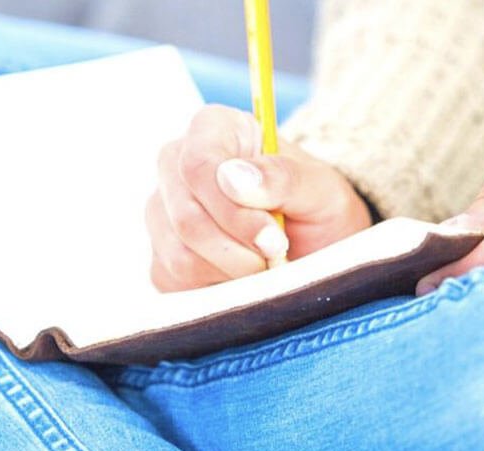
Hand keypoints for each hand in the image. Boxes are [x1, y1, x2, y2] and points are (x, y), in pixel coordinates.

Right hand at [147, 105, 371, 291]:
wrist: (318, 244)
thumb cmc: (318, 207)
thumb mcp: (321, 189)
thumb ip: (284, 178)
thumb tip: (233, 178)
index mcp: (215, 129)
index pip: (198, 164)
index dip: (232, 210)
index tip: (273, 237)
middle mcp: (177, 165)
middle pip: (186, 217)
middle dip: (239, 249)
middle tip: (279, 255)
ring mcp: (163, 211)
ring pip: (180, 255)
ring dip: (234, 271)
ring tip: (268, 263)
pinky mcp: (162, 256)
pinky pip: (177, 281)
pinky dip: (219, 288)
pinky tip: (245, 275)